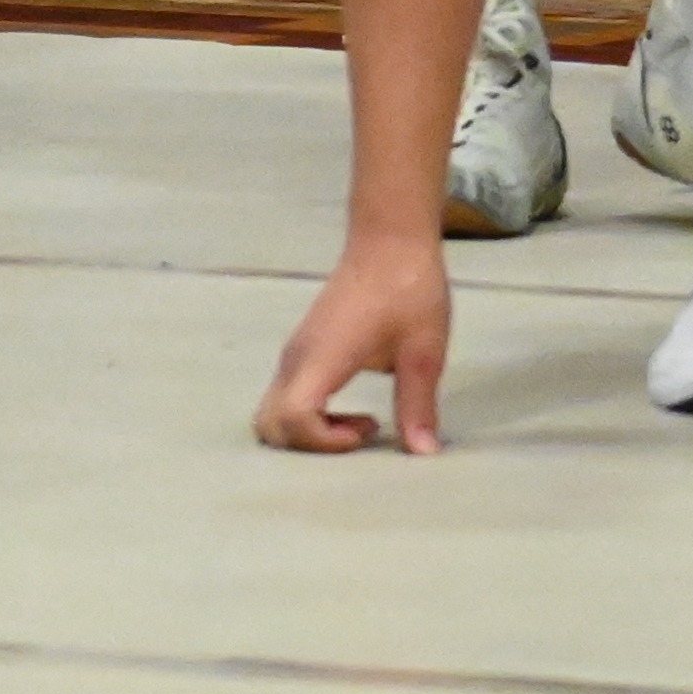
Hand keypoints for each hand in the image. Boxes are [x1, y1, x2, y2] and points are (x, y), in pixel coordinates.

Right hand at [257, 234, 454, 452]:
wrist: (390, 239)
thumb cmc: (409, 289)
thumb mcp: (423, 352)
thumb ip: (417, 405)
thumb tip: (423, 454)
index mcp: (322, 358)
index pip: (291, 418)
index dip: (324, 442)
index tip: (367, 430)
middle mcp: (297, 358)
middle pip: (269, 424)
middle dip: (309, 445)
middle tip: (359, 434)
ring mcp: (295, 352)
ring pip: (273, 412)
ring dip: (309, 431)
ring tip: (360, 422)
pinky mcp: (301, 349)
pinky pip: (285, 396)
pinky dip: (309, 416)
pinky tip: (352, 405)